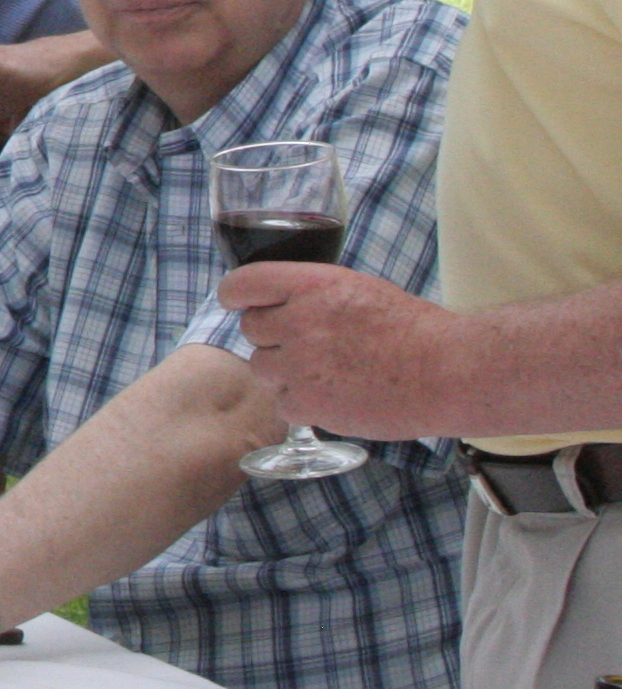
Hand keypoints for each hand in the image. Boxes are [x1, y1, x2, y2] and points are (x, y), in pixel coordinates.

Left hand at [220, 261, 470, 438]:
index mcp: (311, 285)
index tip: (239, 302)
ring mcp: (301, 365)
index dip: (237, 295)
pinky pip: (283, 404)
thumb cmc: (414, 329)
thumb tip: (277, 305)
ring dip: (286, 371)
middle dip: (274, 337)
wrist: (451, 372)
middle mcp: (300, 322)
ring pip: (263, 367)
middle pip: (252, 329)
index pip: (243, 284)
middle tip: (311, 345)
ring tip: (330, 372)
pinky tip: (336, 396)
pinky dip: (303, 404)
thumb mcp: (358, 289)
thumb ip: (311, 295)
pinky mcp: (310, 404)